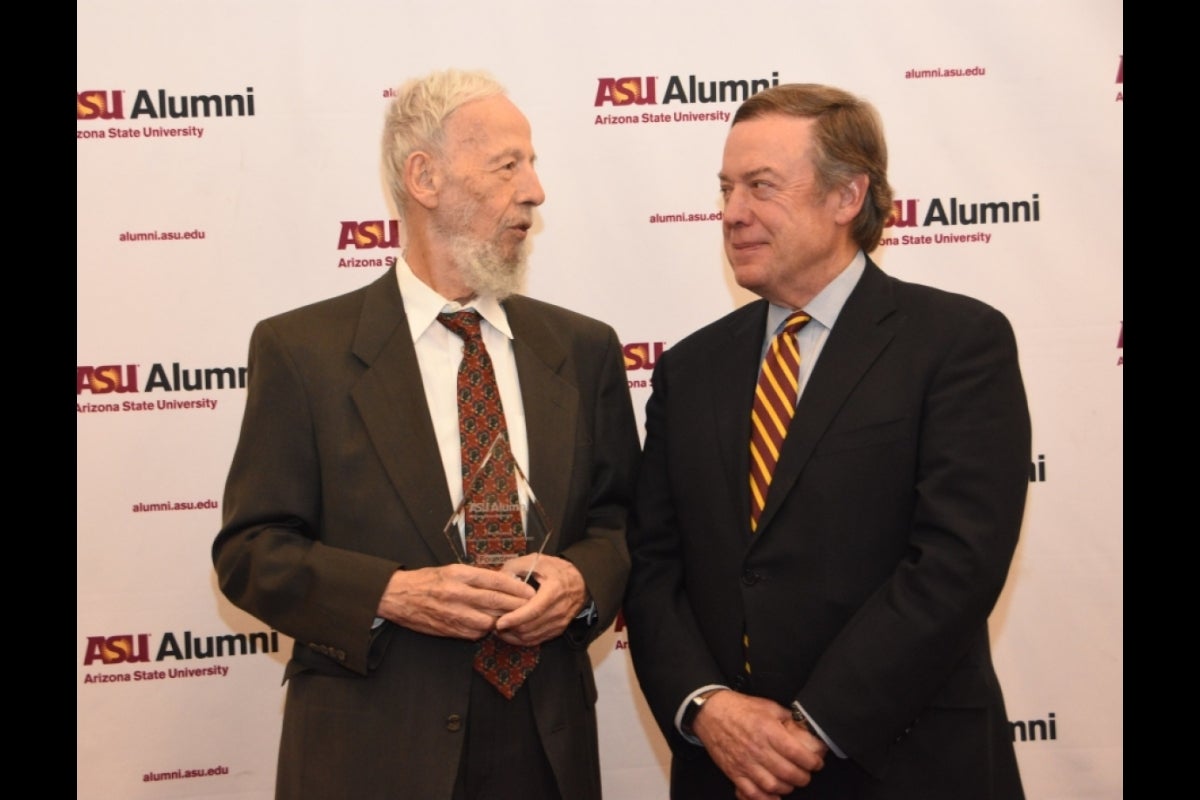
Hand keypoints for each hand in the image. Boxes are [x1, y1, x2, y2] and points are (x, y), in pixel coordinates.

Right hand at [376, 564, 534, 639]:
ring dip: (503, 620)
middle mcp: (458, 593)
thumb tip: (503, 582)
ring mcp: (453, 614)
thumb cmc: (428, 581)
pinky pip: (475, 633)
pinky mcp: (449, 630)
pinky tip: (490, 625)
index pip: (495, 580)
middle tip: (532, 606)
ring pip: (489, 621)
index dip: (516, 587)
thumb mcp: (452, 570)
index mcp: (459, 574)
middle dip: (518, 605)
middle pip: (496, 602)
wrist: (399, 596)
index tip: (530, 590)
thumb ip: (476, 577)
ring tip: (514, 617)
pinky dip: (485, 630)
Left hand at [493, 554, 585, 645]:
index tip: (499, 622)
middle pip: (530, 626)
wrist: (581, 582)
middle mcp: (559, 610)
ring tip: (498, 628)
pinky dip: (521, 640)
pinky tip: (510, 633)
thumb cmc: (556, 570)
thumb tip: (497, 579)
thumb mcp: (538, 561)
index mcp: (554, 591)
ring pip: (531, 636)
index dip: (515, 618)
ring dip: (513, 635)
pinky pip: (536, 640)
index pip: (533, 610)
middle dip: (510, 628)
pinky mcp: (557, 630)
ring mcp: (559, 623)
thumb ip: (516, 567)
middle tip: (493, 622)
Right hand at [692, 691, 826, 799]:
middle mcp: (757, 749)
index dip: (812, 762)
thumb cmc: (739, 708)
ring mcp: (745, 763)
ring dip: (787, 787)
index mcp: (768, 730)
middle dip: (803, 777)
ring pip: (773, 786)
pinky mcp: (734, 772)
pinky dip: (765, 798)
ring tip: (790, 782)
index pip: (797, 753)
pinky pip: (752, 792)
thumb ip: (788, 718)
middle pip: (788, 773)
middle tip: (806, 774)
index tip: (816, 763)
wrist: (710, 712)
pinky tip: (774, 795)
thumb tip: (805, 729)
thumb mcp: (768, 706)